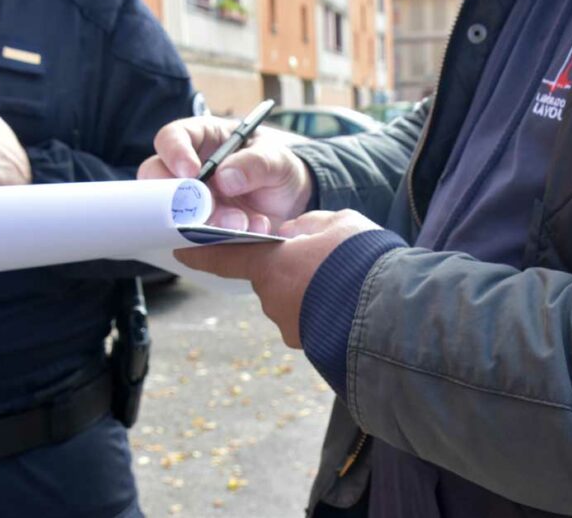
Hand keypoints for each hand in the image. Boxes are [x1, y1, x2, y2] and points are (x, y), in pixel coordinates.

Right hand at [138, 116, 312, 233]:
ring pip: (176, 214)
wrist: (291, 200)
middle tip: (210, 210)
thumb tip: (225, 178)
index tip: (190, 172)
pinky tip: (251, 230)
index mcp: (201, 139)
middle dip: (182, 199)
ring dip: (205, 223)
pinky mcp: (199, 227)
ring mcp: (191, 201)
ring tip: (242, 223)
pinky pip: (196, 237)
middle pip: (159, 181)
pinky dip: (221, 238)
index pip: (171, 138)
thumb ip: (255, 163)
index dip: (175, 154)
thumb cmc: (276, 166)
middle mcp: (188, 170)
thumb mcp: (276, 158)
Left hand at [174, 210, 379, 346]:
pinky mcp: (312, 348)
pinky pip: (311, 322)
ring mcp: (291, 327)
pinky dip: (324, 312)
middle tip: (325, 259)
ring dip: (311, 292)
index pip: (225, 257)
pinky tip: (350, 304)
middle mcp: (272, 299)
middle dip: (290, 269)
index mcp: (271, 265)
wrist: (392, 313)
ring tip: (346, 283)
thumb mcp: (337, 224)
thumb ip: (309, 227)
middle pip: (271, 278)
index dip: (201, 252)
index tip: (180, 251)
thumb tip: (297, 235)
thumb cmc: (361, 260)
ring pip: (293, 301)